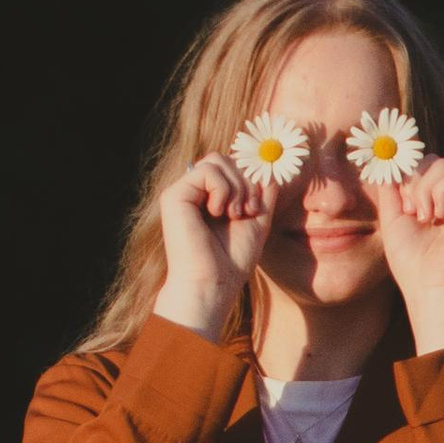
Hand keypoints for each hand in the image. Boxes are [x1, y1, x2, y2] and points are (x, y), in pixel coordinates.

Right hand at [155, 154, 273, 336]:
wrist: (213, 284)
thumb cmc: (233, 260)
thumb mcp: (258, 220)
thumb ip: (263, 192)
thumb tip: (269, 164)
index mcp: (209, 197)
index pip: (231, 166)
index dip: (249, 176)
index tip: (257, 205)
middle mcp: (194, 192)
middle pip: (225, 158)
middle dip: (246, 182)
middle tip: (248, 211)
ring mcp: (182, 192)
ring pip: (216, 160)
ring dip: (236, 186)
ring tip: (235, 214)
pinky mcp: (174, 195)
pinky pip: (207, 170)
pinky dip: (222, 189)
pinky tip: (218, 212)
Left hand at [376, 158, 443, 352]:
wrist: (430, 286)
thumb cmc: (410, 261)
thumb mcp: (392, 218)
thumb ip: (391, 189)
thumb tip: (386, 162)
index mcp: (436, 203)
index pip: (423, 167)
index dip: (408, 173)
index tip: (399, 195)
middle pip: (433, 160)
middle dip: (414, 180)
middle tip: (411, 210)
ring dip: (425, 188)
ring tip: (424, 217)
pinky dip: (440, 192)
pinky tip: (438, 216)